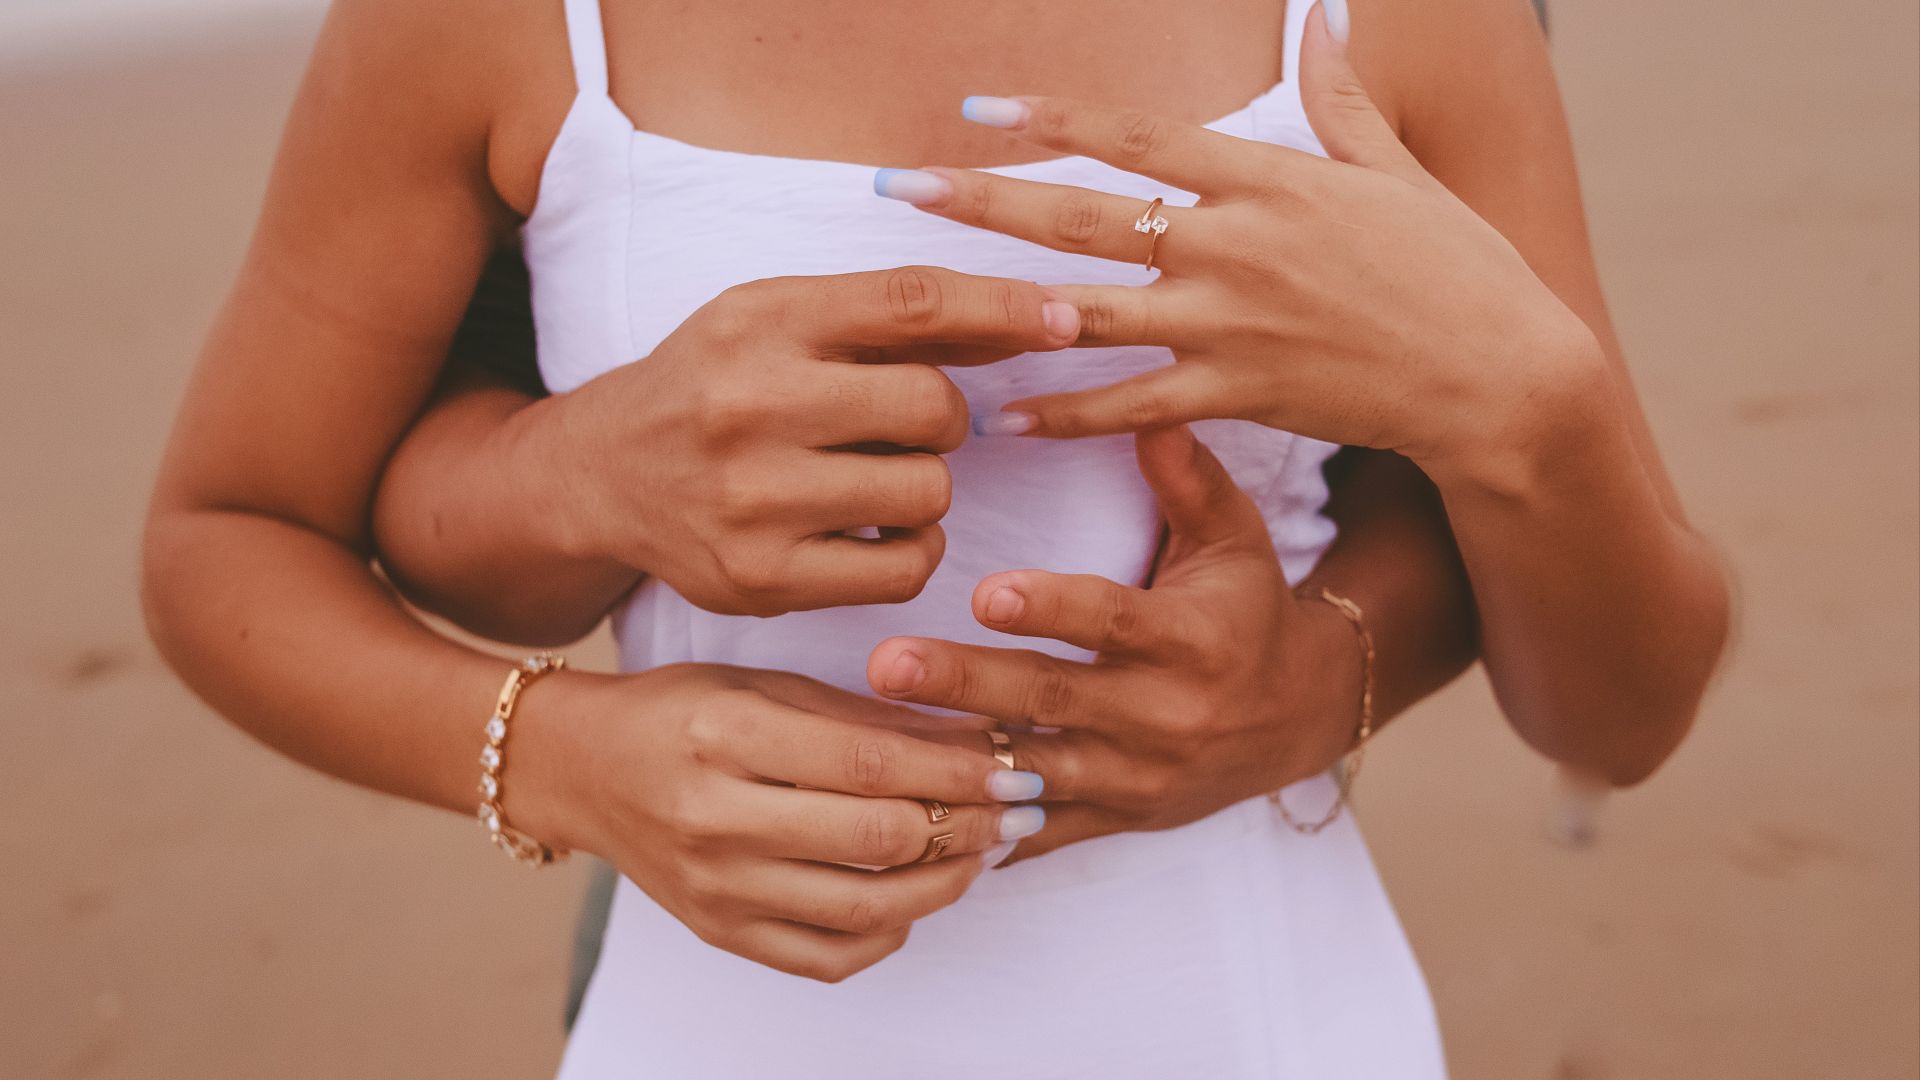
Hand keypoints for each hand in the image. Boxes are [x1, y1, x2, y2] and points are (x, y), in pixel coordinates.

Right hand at [528, 267, 1079, 615]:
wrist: (601, 475)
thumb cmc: (715, 387)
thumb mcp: (776, 321)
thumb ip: (885, 320)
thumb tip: (1032, 313)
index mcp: (761, 320)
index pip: (910, 302)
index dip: (1004, 307)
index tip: (1065, 319)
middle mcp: (749, 403)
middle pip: (932, 406)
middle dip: (945, 418)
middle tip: (907, 427)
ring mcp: (752, 498)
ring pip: (927, 492)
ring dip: (926, 487)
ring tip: (873, 480)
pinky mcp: (760, 578)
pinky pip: (904, 567)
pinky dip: (910, 551)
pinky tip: (867, 534)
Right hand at [528, 664, 1048, 981]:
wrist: (583, 770)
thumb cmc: (683, 712)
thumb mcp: (767, 687)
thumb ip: (868, 716)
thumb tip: (975, 738)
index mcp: (730, 735)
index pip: (872, 764)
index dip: (958, 770)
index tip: (1016, 766)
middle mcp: (718, 818)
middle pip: (878, 839)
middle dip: (968, 825)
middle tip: (1016, 809)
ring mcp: (718, 887)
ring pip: (865, 908)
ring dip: (945, 884)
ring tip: (982, 854)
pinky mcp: (720, 932)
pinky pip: (827, 957)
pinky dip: (888, 933)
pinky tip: (915, 897)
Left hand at [863, 426, 1362, 862]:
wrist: (1295, 719)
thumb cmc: (1247, 609)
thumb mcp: (1234, 537)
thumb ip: (1188, 477)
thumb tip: (1149, 411)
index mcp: (1191, 640)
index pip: (1113, 622)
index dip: (1052, 609)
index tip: (985, 591)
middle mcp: (1166, 716)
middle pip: (1054, 699)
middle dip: (966, 683)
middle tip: (884, 663)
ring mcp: (1138, 777)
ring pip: (1037, 775)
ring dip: (957, 760)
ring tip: (876, 741)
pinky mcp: (1116, 819)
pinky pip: (1041, 834)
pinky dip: (981, 831)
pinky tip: (913, 813)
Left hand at [872, 5, 1601, 469]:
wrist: (1502, 374)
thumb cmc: (1457, 269)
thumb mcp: (1397, 169)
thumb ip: (1341, 96)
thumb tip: (1323, 14)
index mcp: (1268, 178)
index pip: (1138, 136)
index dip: (1053, 117)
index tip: (980, 107)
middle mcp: (1235, 243)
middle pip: (1084, 215)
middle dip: (986, 198)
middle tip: (902, 187)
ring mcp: (1231, 321)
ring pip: (1090, 309)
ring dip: (1003, 306)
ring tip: (926, 306)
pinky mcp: (1240, 393)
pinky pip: (1132, 405)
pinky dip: (1068, 413)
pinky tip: (1007, 417)